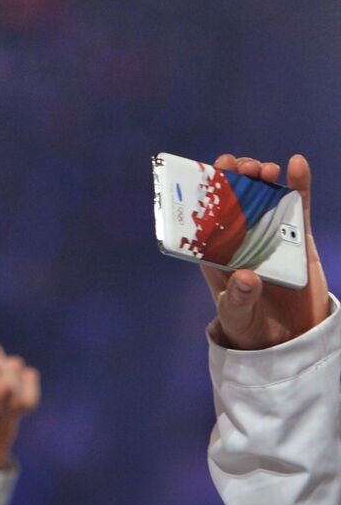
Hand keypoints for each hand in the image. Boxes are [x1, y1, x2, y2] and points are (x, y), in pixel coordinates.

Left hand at [204, 154, 328, 349]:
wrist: (285, 341)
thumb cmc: (249, 328)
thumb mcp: (238, 316)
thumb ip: (240, 298)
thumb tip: (246, 277)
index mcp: (216, 254)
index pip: (206, 217)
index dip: (207, 193)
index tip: (208, 172)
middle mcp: (240, 240)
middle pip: (234, 200)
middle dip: (235, 179)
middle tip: (240, 167)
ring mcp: (269, 236)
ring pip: (263, 199)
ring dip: (261, 178)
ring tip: (263, 169)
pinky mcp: (297, 240)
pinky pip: (297, 209)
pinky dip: (297, 186)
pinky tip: (296, 163)